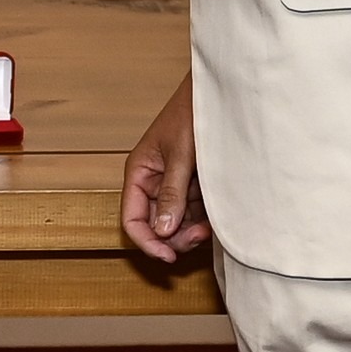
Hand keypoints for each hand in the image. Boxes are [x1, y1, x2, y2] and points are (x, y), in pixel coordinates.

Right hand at [121, 75, 208, 263]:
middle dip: (173, 238)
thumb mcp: (180, 156)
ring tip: (208, 226)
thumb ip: (171, 193)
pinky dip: (202, 220)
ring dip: (190, 231)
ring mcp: (173, 185)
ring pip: (176, 224)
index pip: (131, 219)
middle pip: (154, 226)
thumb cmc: (192, 114)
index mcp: (139, 173)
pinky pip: (193, 213)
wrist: (219, 95)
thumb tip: (162, 231)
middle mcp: (152, 182)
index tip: (168, 256)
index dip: (147, 241)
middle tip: (197, 237)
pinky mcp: (193, 185)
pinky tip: (214, 217)